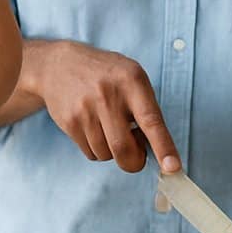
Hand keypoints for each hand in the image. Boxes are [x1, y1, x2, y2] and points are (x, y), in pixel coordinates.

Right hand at [29, 41, 180, 172]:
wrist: (58, 65)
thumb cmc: (105, 74)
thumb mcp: (131, 77)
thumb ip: (146, 108)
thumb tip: (156, 149)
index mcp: (131, 80)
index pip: (151, 120)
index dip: (163, 146)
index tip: (173, 167)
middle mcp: (108, 95)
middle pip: (124, 149)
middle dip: (134, 161)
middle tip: (136, 153)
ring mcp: (85, 109)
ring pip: (106, 155)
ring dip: (113, 151)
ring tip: (109, 128)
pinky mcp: (69, 122)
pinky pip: (90, 154)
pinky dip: (97, 149)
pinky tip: (94, 128)